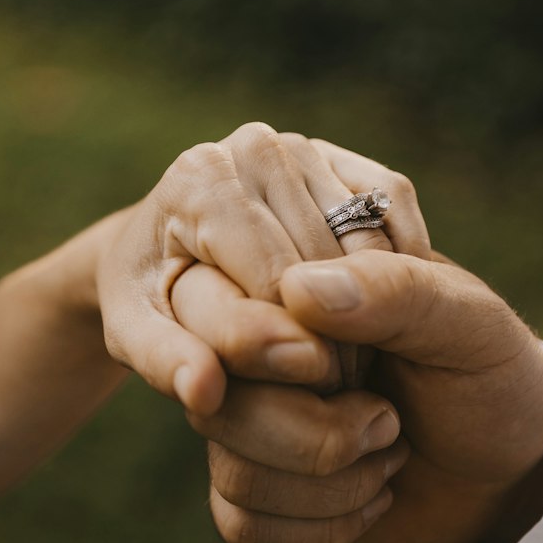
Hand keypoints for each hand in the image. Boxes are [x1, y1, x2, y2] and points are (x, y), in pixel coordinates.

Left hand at [94, 125, 429, 419]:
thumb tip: (204, 394)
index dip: (300, 347)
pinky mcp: (346, 156)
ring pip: (371, 240)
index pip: (279, 280)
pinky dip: (404, 268)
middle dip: (339, 333)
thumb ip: (167, 364)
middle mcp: (254, 147)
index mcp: (200, 179)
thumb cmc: (150, 295)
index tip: (305, 395)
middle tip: (338, 391)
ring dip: (378, 307)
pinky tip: (381, 317)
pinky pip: (396, 214)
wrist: (165, 241)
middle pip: (327, 259)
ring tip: (356, 366)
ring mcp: (305, 147)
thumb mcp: (138, 334)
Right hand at [174, 249, 542, 542]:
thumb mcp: (470, 322)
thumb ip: (395, 291)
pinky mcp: (253, 483)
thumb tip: (297, 289)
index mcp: (297, 277)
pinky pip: (240, 521)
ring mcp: (248, 414)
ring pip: (229, 464)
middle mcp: (256, 342)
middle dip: (313, 429)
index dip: (263, 343)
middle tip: (388, 419)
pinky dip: (320, 526)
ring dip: (331, 481)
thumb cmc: (491, 377)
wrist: (511, 471)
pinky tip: (371, 498)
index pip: (215, 296)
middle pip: (211, 392)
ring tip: (392, 450)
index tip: (333, 367)